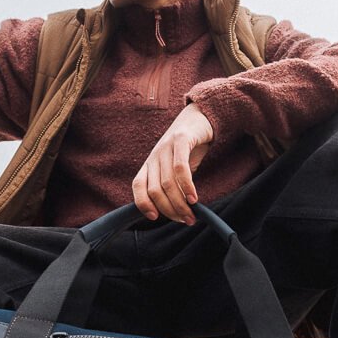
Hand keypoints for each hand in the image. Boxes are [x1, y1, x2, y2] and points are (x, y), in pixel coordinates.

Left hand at [132, 104, 213, 223]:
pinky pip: (180, 168)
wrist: (200, 118)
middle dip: (169, 210)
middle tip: (185, 220)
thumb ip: (172, 185)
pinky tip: (194, 198)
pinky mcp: (181, 140)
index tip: (155, 217)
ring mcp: (166, 147)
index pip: (138, 186)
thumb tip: (176, 211)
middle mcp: (154, 156)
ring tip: (191, 214)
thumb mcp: (175, 168)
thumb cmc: (189, 148)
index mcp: (149, 164)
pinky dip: (187, 187)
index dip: (142, 203)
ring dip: (180, 204)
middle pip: (155, 190)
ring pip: (167, 183)